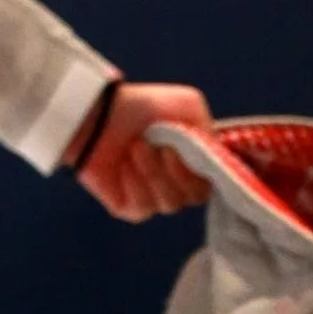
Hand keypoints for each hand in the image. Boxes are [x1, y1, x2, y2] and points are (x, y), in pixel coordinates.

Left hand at [67, 82, 213, 220]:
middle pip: (193, 197)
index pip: (210, 184)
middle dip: (177, 170)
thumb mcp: (189, 105)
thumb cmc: (144, 106)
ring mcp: (153, 198)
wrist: (99, 111)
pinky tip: (123, 165)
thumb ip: (210, 133)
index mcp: (193, 164)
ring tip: (135, 147)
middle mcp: (176, 184)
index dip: (201, 169)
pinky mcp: (130, 208)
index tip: (181, 147)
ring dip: (153, 172)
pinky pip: (143, 207)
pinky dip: (135, 183)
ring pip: (170, 204)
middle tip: (157, 145)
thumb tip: (212, 160)